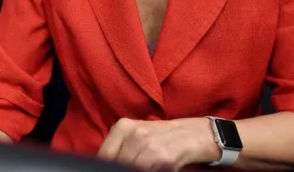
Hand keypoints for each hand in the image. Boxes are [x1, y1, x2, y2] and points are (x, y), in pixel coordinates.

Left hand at [98, 117, 219, 170]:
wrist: (189, 135)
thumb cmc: (159, 135)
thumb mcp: (135, 133)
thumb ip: (118, 146)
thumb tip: (105, 161)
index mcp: (123, 126)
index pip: (105, 154)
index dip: (106, 164)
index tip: (111, 167)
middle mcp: (135, 134)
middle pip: (118, 163)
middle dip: (122, 168)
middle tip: (130, 166)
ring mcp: (149, 147)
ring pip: (131, 167)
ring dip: (136, 169)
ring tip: (147, 164)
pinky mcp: (163, 160)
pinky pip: (148, 171)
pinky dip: (150, 171)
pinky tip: (155, 167)